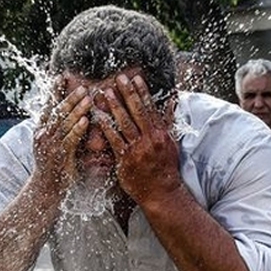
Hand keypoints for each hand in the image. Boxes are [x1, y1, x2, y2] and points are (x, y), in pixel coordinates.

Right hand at [31, 83, 90, 196]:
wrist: (45, 190)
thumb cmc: (53, 167)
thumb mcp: (53, 144)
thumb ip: (61, 130)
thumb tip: (72, 114)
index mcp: (41, 130)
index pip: (48, 106)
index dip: (54, 91)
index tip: (62, 77)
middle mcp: (43, 135)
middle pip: (57, 112)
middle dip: (70, 98)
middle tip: (82, 86)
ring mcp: (50, 146)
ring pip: (64, 123)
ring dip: (76, 109)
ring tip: (88, 98)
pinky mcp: (59, 156)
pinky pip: (69, 139)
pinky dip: (77, 129)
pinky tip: (85, 120)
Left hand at [98, 73, 178, 203]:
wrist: (162, 192)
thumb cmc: (166, 167)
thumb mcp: (172, 142)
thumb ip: (169, 120)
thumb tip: (172, 101)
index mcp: (161, 133)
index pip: (150, 108)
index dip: (142, 92)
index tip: (135, 78)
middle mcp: (150, 139)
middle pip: (137, 112)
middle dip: (127, 93)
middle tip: (118, 78)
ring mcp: (138, 149)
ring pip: (124, 123)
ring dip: (114, 106)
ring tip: (105, 93)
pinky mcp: (125, 160)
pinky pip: (114, 140)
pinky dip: (106, 127)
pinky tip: (98, 117)